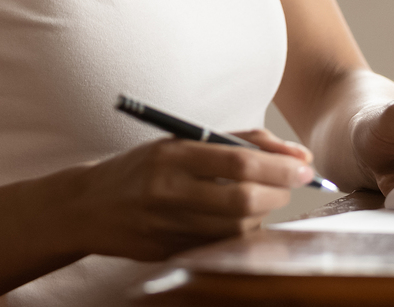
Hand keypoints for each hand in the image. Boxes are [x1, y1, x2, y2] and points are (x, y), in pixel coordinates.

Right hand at [63, 128, 315, 260]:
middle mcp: (169, 191)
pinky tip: (238, 220)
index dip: (281, 166)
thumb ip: (236, 141)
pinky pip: (219, 246)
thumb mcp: (181, 140)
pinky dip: (239, 233)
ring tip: (260, 199)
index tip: (305, 166)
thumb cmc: (144, 167)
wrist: (88, 206)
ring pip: (237, 229)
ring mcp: (168, 227)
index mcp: (173, 155)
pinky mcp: (168, 252)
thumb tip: (294, 152)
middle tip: (290, 184)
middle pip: (244, 200)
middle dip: (279, 193)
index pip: (240, 161)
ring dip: (262, 215)